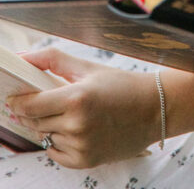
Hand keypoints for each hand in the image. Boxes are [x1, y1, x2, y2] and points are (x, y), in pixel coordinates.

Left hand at [7, 49, 158, 167]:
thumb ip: (53, 60)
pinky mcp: (86, 161)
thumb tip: (24, 57)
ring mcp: (81, 145)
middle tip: (44, 102)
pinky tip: (75, 129)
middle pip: (36, 122)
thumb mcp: (88, 67)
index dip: (19, 101)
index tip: (14, 97)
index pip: (31, 105)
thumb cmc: (122, 85)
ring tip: (71, 114)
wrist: (154, 109)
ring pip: (47, 136)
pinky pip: (57, 153)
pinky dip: (59, 142)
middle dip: (34, 112)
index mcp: (77, 98)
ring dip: (51, 126)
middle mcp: (77, 124)